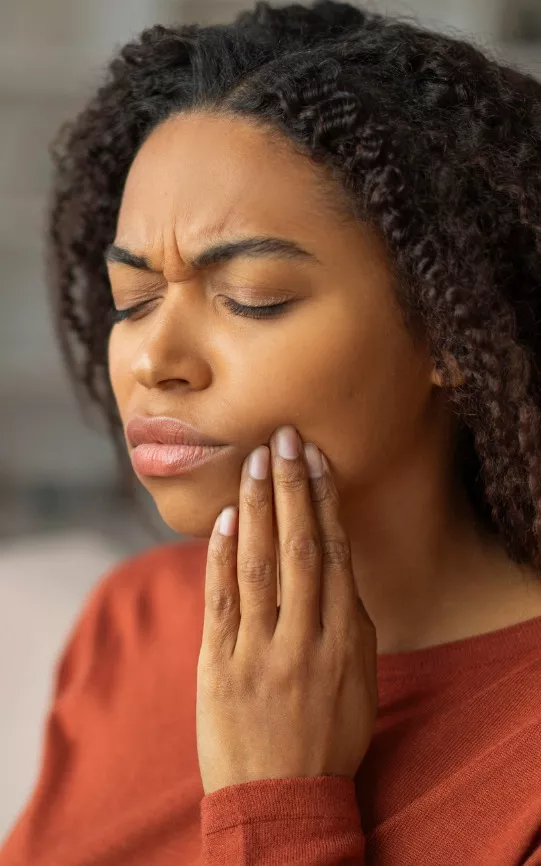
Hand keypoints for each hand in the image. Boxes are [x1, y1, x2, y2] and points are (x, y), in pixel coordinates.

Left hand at [196, 425, 377, 796]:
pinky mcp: (219, 665)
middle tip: (285, 438)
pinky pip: (221, 600)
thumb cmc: (327, 738)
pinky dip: (222, 556)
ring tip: (255, 461)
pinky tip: (226, 518)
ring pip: (260, 565)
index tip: (317, 460)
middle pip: (299, 548)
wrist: (280, 801)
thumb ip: (350, 623)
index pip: (334, 555)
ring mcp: (259, 651)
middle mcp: (304, 639)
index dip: (325, 503)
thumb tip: (336, 566)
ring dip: (258, 507)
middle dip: (292, 488)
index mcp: (344, 641)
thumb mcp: (358, 682)